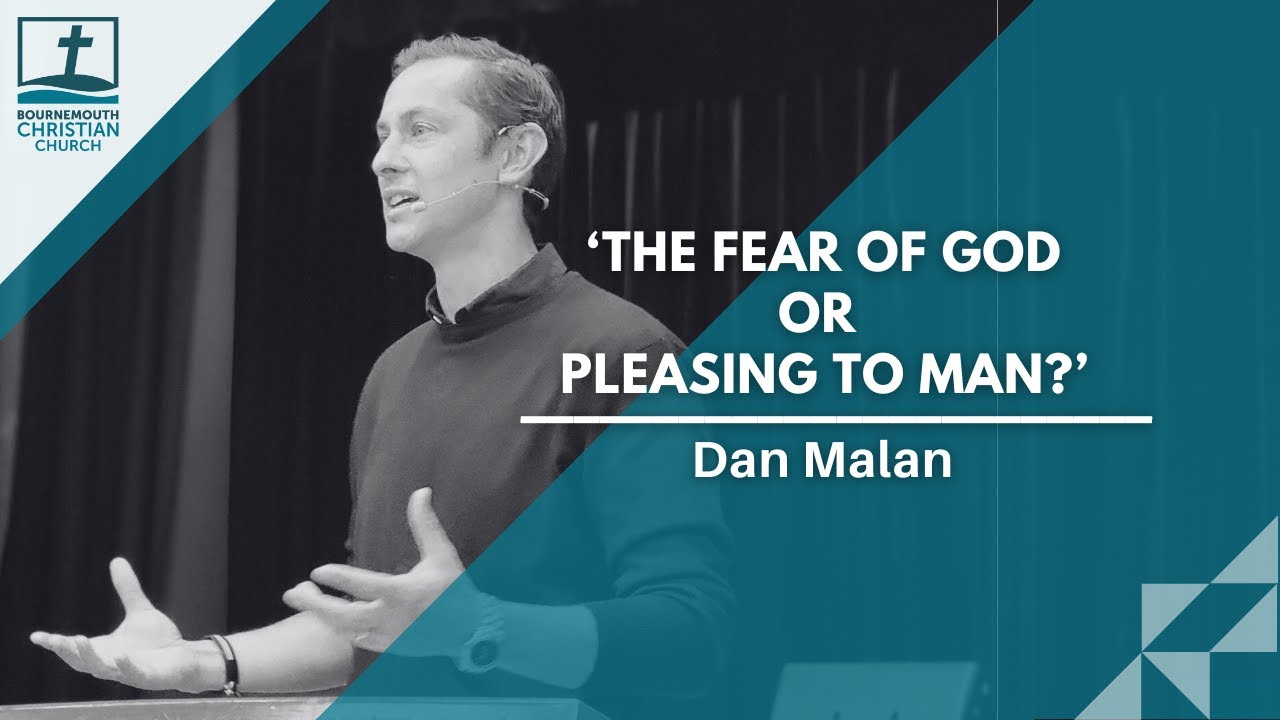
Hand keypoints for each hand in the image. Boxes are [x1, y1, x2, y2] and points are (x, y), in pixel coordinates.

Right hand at [30, 558, 221, 691]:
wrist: (185, 658)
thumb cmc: (157, 640)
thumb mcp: (140, 611)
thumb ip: (127, 590)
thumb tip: (116, 560)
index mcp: (104, 650)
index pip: (74, 649)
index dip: (55, 644)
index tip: (36, 636)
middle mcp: (111, 663)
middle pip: (82, 661)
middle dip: (67, 651)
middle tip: (55, 639)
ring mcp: (127, 672)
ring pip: (102, 669)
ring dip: (90, 657)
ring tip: (78, 639)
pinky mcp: (147, 677)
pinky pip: (133, 674)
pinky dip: (125, 666)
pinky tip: (121, 655)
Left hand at [283, 487, 479, 656]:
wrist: (472, 630)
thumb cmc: (456, 588)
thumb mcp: (441, 554)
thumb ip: (426, 524)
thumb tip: (421, 491)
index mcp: (402, 592)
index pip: (360, 585)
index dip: (335, 578)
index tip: (316, 571)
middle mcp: (391, 617)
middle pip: (341, 616)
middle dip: (313, 604)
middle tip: (292, 592)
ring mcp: (389, 635)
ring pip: (344, 630)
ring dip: (322, 616)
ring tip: (306, 602)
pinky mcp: (391, 646)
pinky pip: (359, 641)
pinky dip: (343, 630)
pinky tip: (335, 620)